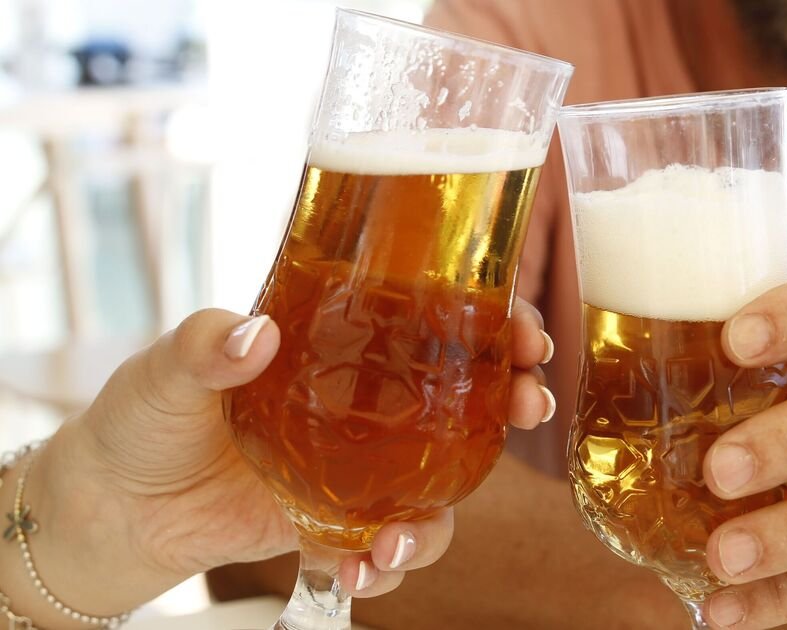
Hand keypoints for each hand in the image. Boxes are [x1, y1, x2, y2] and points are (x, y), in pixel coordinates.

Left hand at [29, 300, 553, 613]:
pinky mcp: (335, 525)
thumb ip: (205, 346)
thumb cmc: (141, 418)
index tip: (524, 331)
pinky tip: (360, 570)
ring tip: (398, 539)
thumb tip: (253, 336)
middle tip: (529, 404)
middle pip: (463, 404)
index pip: (432, 324)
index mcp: (337, 349)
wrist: (110, 507)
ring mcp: (356, 472)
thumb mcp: (167, 369)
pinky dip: (384, 565)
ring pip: (437, 491)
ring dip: (440, 516)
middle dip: (511, 404)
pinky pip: (384, 547)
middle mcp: (363, 410)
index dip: (493, 325)